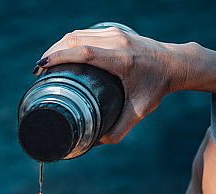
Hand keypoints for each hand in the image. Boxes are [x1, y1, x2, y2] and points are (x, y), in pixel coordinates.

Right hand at [36, 26, 215, 143]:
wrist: (177, 64)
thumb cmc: (158, 88)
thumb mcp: (139, 111)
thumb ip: (119, 129)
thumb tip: (95, 142)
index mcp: (121, 60)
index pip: (83, 52)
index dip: (59, 57)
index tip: (40, 66)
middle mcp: (117, 42)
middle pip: (75, 39)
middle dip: (52, 52)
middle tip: (38, 70)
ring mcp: (116, 33)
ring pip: (78, 34)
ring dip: (59, 45)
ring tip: (46, 62)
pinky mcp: (115, 31)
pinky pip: (86, 33)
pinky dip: (71, 42)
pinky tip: (63, 53)